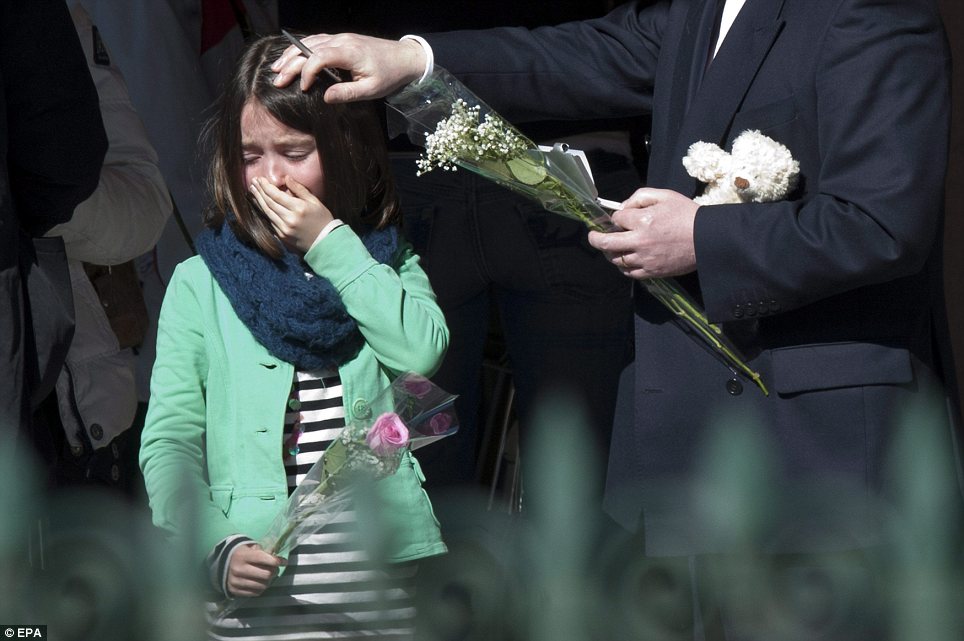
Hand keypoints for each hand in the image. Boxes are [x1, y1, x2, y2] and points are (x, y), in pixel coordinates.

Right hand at [225, 543, 285, 597]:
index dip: (277, 561)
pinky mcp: (235, 591)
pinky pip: (255, 593)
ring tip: (267, 576)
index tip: (283, 561)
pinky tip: (259, 582)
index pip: (264, 559)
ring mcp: (236, 581)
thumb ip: (264, 551)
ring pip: (262, 585)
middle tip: (274, 569)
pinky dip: (260, 588)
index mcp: (242, 556)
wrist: (223, 564)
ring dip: (268, 581)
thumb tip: (278, 558)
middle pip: (266, 574)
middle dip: (274, 571)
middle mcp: (238, 569)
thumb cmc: (242, 554)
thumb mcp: (251, 548)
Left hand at [249, 176, 333, 253]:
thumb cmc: (322, 219)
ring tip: (253, 190)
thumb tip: (286, 178)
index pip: (276, 195)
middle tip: (253, 182)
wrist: (326, 242)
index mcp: (299, 208)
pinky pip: (270, 221)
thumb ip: (299, 189)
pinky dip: (264, 211)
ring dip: (258, 200)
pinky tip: (260, 204)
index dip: (266, 186)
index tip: (259, 179)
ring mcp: (284, 229)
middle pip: (269, 202)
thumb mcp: (315, 201)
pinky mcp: (282, 236)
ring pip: (267, 212)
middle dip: (260, 191)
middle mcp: (290, 219)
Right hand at [271, 33, 424, 101]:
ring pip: (309, 42)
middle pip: (309, 48)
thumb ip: (347, 93)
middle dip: (291, 63)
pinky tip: (292, 57)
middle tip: (277, 79)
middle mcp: (342, 40)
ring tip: (277, 68)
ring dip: (291, 54)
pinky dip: (301, 49)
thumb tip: (324, 97)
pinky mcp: (341, 39)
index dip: (307, 72)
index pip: (319, 57)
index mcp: (349, 53)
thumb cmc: (389, 75)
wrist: (404, 58)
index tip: (302, 88)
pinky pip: (316, 40)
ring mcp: (341, 38)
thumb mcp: (371, 90)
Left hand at [588, 188, 698, 278]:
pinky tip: (625, 260)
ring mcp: (645, 259)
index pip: (617, 219)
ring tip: (613, 247)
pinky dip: (623, 266)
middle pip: (606, 243)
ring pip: (616, 259)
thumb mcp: (665, 195)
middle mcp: (640, 242)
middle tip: (593, 236)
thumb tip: (622, 207)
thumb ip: (640, 197)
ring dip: (611, 252)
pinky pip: (629, 272)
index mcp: (643, 221)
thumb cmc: (686, 214)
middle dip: (595, 238)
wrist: (707, 239)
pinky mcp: (652, 272)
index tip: (621, 218)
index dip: (617, 217)